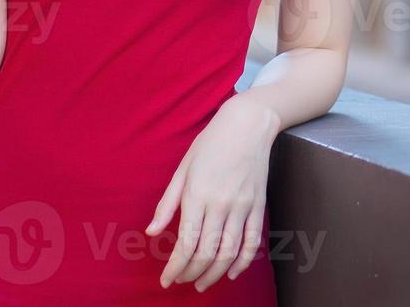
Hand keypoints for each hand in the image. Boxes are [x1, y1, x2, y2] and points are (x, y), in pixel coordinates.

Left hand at [147, 94, 279, 291]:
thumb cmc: (210, 143)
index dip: (175, 267)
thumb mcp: (182, 169)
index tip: (167, 280)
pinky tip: (231, 272)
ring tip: (202, 284)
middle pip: (206, 252)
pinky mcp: (258, 205)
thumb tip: (151, 232)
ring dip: (214, 274)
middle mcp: (220, 204)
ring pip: (229, 252)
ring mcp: (242, 206)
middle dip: (191, 273)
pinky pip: (252, 241)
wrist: (247, 124)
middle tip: (182, 281)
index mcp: (197, 195)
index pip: (186, 243)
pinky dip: (242, 262)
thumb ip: (167, 204)